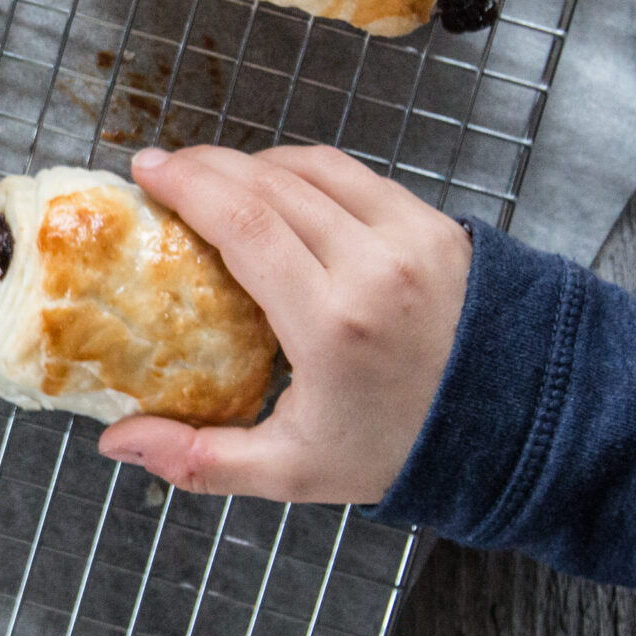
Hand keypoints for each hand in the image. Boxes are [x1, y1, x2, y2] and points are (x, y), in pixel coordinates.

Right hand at [97, 145, 472, 504]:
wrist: (518, 434)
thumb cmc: (398, 450)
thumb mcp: (292, 471)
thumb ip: (199, 459)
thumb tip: (116, 443)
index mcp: (332, 325)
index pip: (247, 225)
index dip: (189, 186)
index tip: (146, 172)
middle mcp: (375, 268)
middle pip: (270, 185)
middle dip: (206, 166)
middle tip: (162, 170)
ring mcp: (413, 238)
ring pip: (312, 169)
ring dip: (252, 164)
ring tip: (213, 177)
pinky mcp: (438, 226)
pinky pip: (355, 176)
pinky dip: (304, 171)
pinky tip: (276, 186)